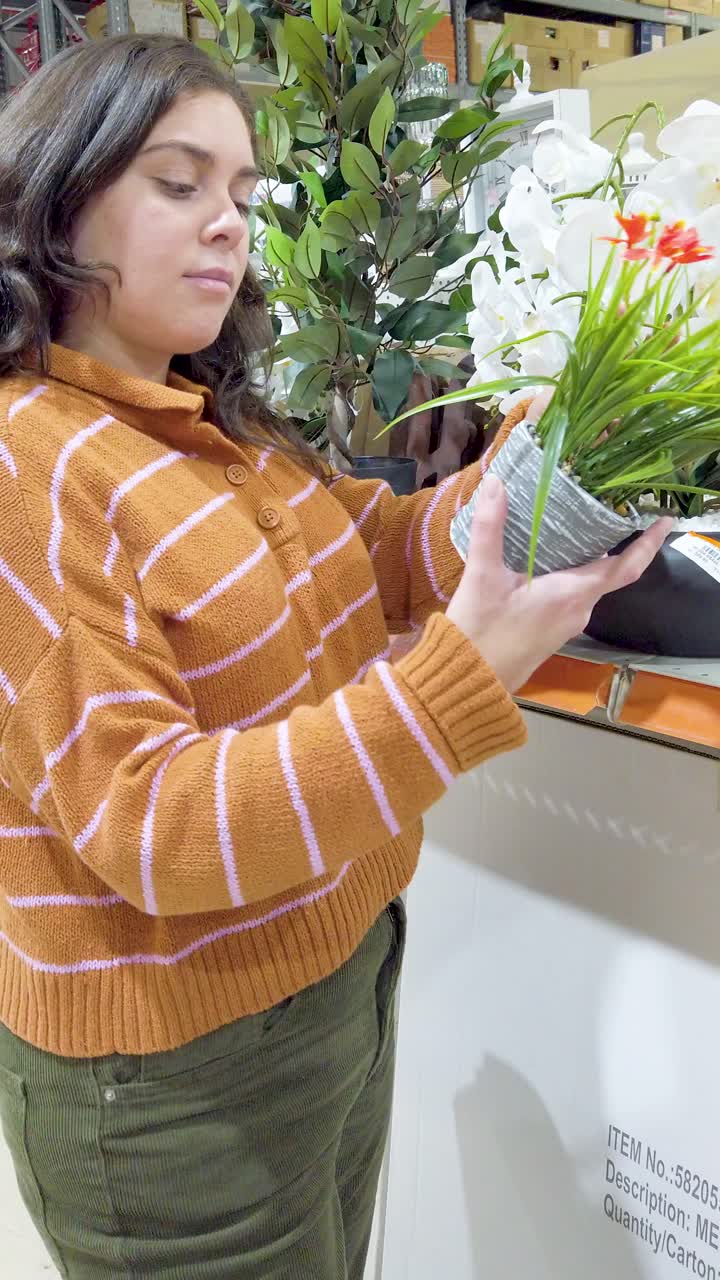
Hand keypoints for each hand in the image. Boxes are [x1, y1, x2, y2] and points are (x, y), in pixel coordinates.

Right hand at [447, 475, 671, 693]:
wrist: (468, 683)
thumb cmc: (479, 633)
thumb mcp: (482, 576)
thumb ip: (490, 528)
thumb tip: (496, 484)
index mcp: (571, 594)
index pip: (626, 567)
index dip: (648, 543)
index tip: (665, 520)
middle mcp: (578, 611)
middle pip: (608, 572)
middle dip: (613, 541)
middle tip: (607, 508)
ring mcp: (566, 625)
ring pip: (588, 585)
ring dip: (589, 558)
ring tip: (577, 526)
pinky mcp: (552, 633)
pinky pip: (572, 596)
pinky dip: (571, 574)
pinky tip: (549, 559)